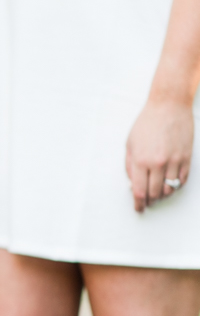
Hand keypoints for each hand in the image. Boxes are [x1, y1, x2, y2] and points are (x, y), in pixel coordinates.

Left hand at [125, 97, 193, 211]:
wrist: (168, 106)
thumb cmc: (146, 124)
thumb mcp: (130, 144)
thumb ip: (130, 166)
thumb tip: (133, 184)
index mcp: (141, 160)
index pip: (139, 191)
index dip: (138, 203)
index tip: (138, 209)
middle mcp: (158, 163)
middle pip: (155, 193)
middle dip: (150, 201)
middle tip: (147, 201)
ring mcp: (174, 161)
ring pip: (170, 189)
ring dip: (163, 195)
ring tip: (157, 193)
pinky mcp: (186, 157)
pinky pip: (182, 180)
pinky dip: (175, 186)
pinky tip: (169, 184)